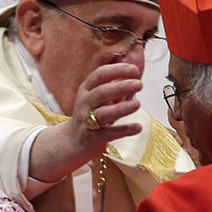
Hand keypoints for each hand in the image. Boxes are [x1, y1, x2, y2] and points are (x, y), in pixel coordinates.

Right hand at [30, 63, 143, 181]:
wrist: (72, 141)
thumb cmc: (90, 114)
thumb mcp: (98, 97)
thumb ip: (114, 85)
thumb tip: (135, 72)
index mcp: (86, 89)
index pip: (100, 74)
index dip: (117, 70)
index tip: (134, 69)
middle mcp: (85, 103)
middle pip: (101, 92)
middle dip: (121, 86)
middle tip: (139, 84)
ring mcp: (86, 121)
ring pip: (103, 113)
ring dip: (121, 108)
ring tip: (137, 104)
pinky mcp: (92, 138)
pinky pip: (109, 133)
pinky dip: (124, 130)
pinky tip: (138, 127)